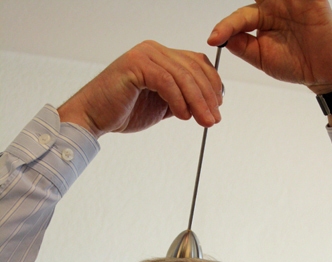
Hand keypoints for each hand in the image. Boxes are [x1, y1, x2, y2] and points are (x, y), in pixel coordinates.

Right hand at [58, 41, 222, 138]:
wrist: (92, 116)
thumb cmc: (123, 111)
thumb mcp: (161, 105)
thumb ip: (181, 99)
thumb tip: (208, 104)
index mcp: (160, 56)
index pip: (196, 63)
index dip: (212, 84)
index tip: (218, 107)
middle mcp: (153, 50)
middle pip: (192, 69)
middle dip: (208, 96)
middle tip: (215, 119)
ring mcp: (144, 55)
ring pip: (182, 76)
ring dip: (198, 102)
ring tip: (205, 122)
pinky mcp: (135, 66)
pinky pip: (166, 82)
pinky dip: (178, 100)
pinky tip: (184, 117)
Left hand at [208, 0, 331, 93]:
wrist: (323, 73)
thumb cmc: (294, 64)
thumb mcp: (262, 59)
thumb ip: (243, 46)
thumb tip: (221, 39)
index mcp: (261, 18)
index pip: (239, 17)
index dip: (225, 27)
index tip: (213, 39)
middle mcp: (276, 5)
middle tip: (248, 4)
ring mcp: (295, 1)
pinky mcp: (315, 1)